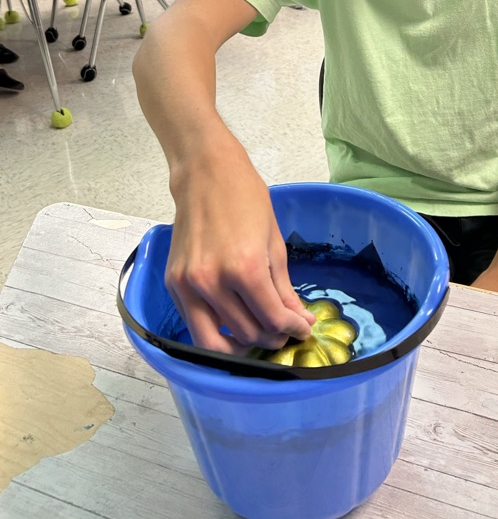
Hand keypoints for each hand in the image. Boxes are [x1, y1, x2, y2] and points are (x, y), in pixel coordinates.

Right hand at [165, 140, 315, 353]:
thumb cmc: (246, 199)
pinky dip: (216, 332)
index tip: (303, 329)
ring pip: (214, 343)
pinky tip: (233, 322)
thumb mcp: (274, 243)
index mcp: (245, 269)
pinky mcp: (173, 285)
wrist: (206, 174)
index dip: (293, 329)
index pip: (272, 319)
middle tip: (283, 330)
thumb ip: (283, 288)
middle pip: (247, 334)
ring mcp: (188, 286)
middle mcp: (213, 282)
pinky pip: (194, 325)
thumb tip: (299, 320)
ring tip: (258, 334)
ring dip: (242, 345)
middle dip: (271, 338)